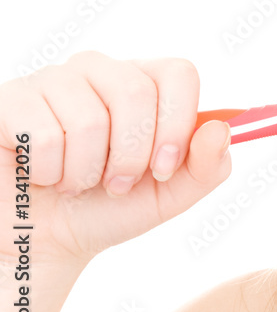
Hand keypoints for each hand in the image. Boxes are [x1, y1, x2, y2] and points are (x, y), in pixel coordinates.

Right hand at [0, 51, 231, 268]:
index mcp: (144, 83)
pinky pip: (43, 135)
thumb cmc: (108, 209)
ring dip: (87, 171)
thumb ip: (207, 166)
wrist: (45, 240)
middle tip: (115, 184)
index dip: (177, 123)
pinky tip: (42, 175)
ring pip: (89, 119)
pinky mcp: (11, 101)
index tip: (165, 168)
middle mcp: (100, 71)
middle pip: (136, 92)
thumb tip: (219, 129)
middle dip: (131, 156)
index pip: (179, 73)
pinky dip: (49, 172)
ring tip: (77, 182)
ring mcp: (53, 81)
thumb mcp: (170, 195)